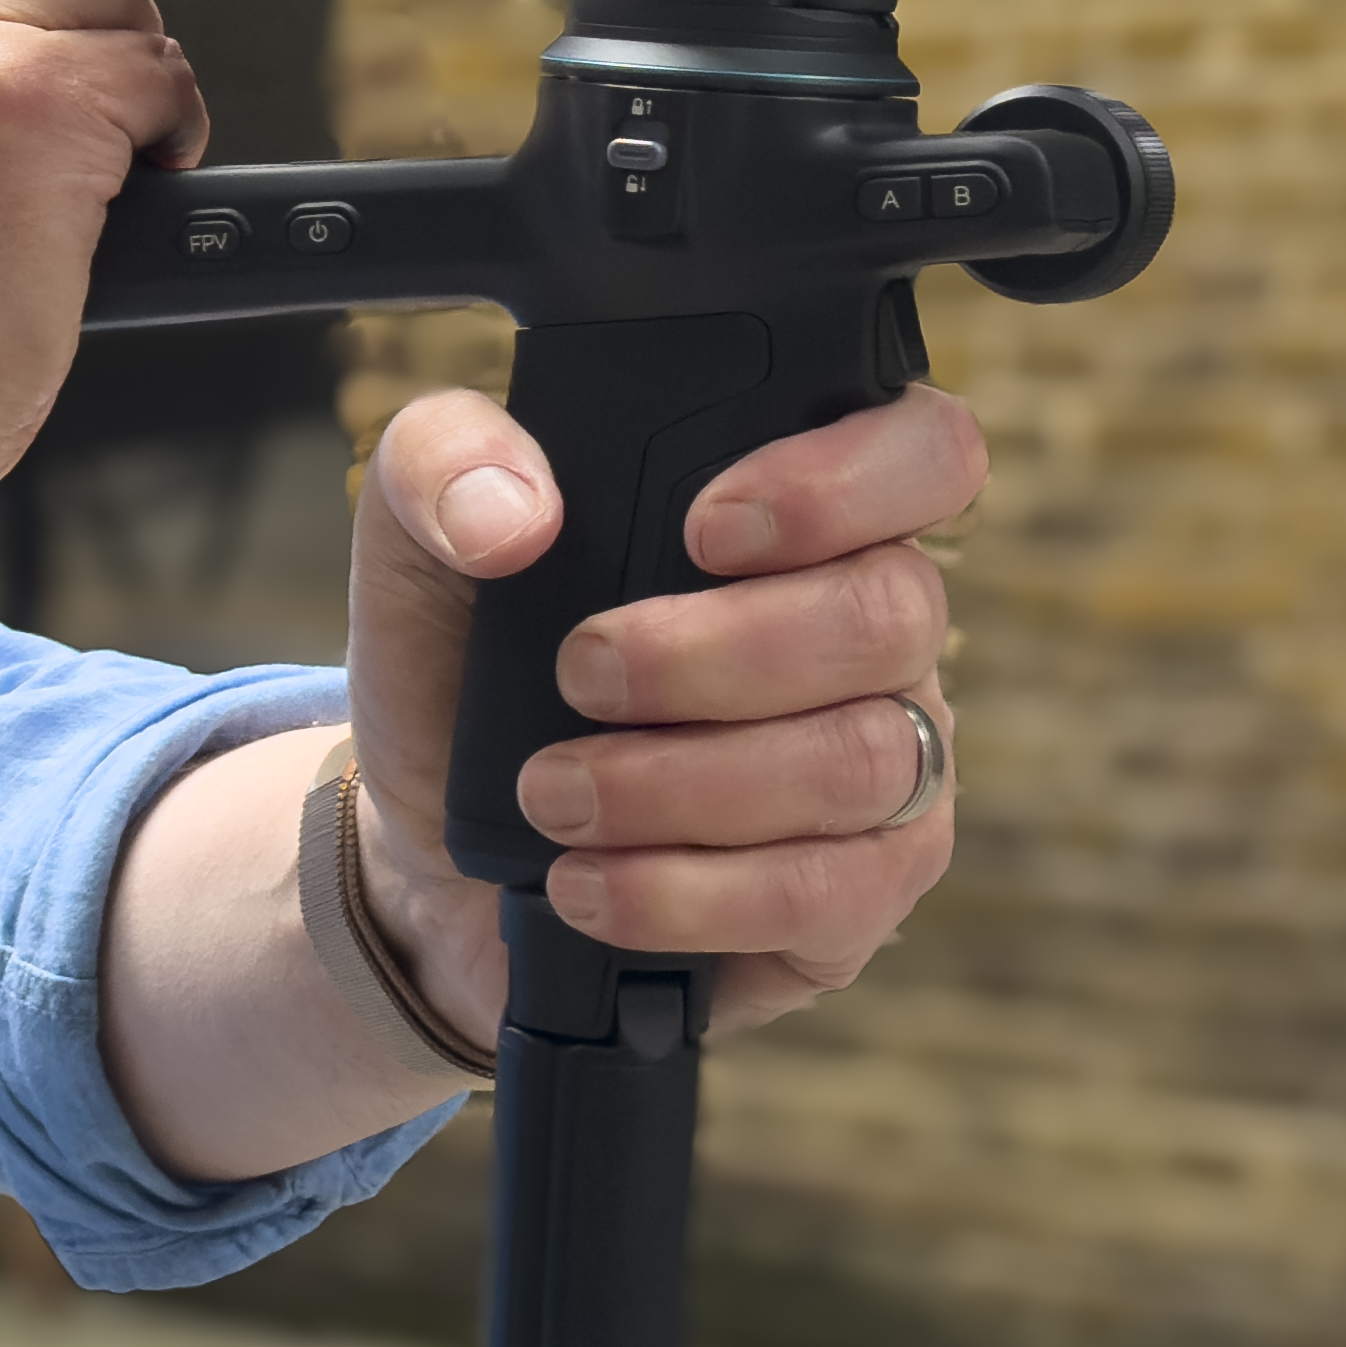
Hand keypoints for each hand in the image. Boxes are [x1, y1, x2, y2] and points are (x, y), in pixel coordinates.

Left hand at [340, 382, 986, 1049]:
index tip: (705, 525)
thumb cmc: (466, 668)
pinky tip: (592, 882)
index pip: (926, 451)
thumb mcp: (419, 540)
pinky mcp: (860, 895)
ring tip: (552, 793)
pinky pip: (829, 894)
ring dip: (685, 782)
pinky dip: (690, 892)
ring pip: (862, 760)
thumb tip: (513, 510)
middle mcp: (874, 631)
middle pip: (887, 615)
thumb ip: (444, 462)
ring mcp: (888, 766)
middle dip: (716, 652)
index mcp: (807, 513)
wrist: (433, 847)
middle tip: (580, 672)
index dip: (846, 479)